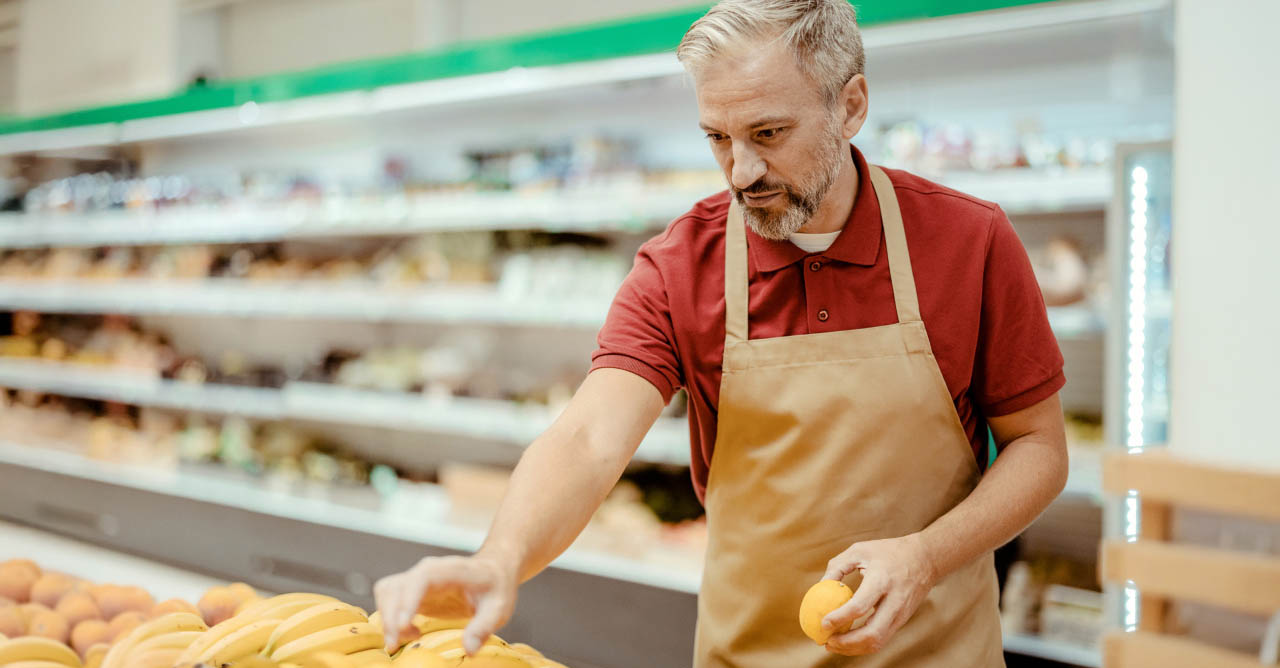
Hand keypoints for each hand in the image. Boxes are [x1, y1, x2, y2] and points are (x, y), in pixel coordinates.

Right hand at [373, 553, 516, 654]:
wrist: (493, 571)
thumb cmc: (496, 587)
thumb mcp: (498, 608)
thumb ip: (483, 627)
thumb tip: (468, 650)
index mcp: (448, 569)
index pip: (421, 578)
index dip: (409, 600)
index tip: (405, 625)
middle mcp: (426, 571)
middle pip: (395, 587)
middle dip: (391, 617)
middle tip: (396, 645)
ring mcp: (416, 579)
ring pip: (386, 592)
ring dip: (387, 618)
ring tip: (405, 640)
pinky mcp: (412, 591)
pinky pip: (389, 600)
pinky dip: (390, 618)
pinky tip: (412, 633)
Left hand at [819, 533, 938, 655]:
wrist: (926, 558)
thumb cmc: (888, 552)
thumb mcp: (860, 550)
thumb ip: (837, 566)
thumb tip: (819, 587)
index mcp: (882, 580)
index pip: (860, 606)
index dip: (840, 618)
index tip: (823, 623)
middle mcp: (894, 601)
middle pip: (872, 633)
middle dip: (846, 643)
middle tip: (826, 641)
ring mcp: (901, 614)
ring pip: (878, 642)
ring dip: (853, 648)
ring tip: (832, 644)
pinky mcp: (902, 621)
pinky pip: (882, 639)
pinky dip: (862, 644)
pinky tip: (847, 640)